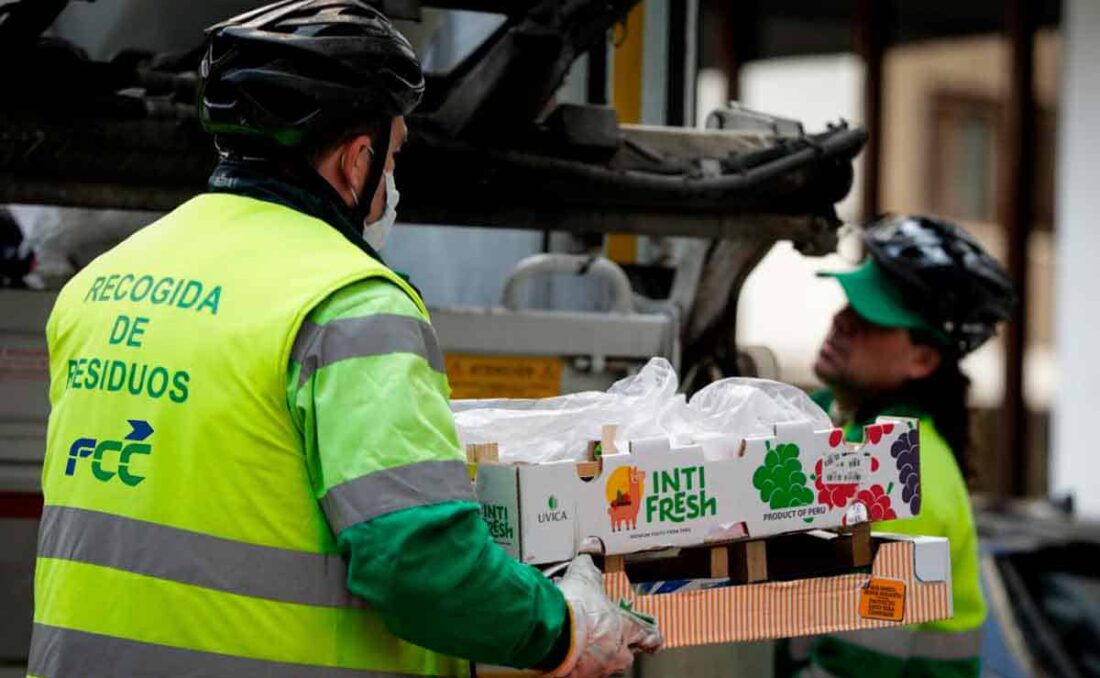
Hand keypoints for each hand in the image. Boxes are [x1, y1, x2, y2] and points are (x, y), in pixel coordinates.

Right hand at [547, 555, 663, 677]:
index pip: (647, 635)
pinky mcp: (577, 677)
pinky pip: (581, 672)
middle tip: (604, 637)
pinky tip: (564, 654)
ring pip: (603, 665)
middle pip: (625, 654)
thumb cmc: (574, 608)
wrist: (553, 632)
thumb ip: (588, 567)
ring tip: (579, 645)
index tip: (654, 638)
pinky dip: (575, 665)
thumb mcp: (583, 578)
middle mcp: (615, 651)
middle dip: (617, 647)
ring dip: (595, 656)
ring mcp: (598, 668)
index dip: (650, 636)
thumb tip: (589, 552)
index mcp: (624, 627)